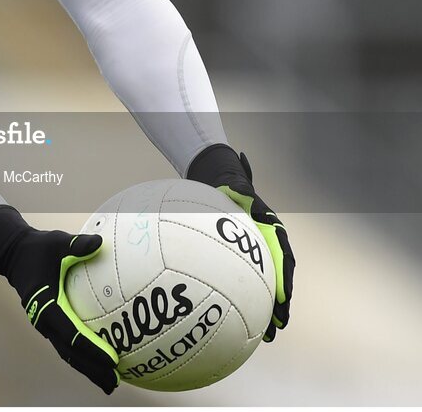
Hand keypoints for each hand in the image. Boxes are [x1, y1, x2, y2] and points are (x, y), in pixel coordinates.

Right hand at [0, 204, 119, 392]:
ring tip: (109, 381)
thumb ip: (77, 245)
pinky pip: (66, 345)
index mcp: (46, 305)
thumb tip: (99, 243)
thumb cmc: (38, 248)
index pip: (72, 335)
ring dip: (87, 368)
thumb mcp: (57, 243)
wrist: (14, 253)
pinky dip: (81, 356)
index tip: (112, 358)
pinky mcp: (48, 323)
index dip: (92, 349)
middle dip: (92, 369)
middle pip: (70, 353)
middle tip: (114, 380)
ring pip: (67, 353)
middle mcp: (44, 320)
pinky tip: (97, 361)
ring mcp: (45, 324)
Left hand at [187, 144, 294, 340]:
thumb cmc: (230, 186)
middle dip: (281, 303)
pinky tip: (243, 322)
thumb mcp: (237, 185)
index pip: (282, 256)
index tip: (283, 296)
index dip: (284, 277)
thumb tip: (242, 171)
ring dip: (270, 311)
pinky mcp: (248, 263)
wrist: (222, 188)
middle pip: (280, 279)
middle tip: (278, 325)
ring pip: (269, 287)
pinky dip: (252, 303)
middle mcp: (270, 246)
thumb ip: (241, 184)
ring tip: (267, 335)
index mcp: (271, 231)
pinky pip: (252, 285)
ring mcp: (261, 256)